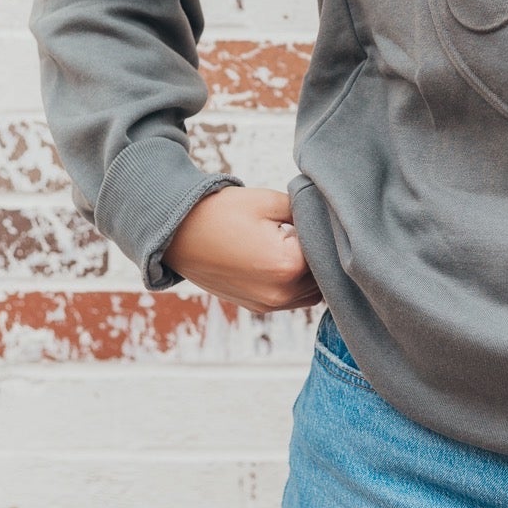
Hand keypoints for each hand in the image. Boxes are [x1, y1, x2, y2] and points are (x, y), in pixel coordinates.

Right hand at [163, 184, 322, 313]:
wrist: (177, 234)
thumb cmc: (220, 213)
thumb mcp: (269, 201)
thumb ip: (306, 210)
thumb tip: (327, 215)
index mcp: (287, 265)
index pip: (330, 251)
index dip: (330, 231)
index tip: (325, 217)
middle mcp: (281, 293)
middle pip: (325, 275)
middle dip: (324, 254)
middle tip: (317, 229)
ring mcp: (269, 304)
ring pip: (313, 291)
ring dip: (314, 272)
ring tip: (303, 244)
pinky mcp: (258, 306)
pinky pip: (294, 299)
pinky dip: (298, 283)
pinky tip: (291, 259)